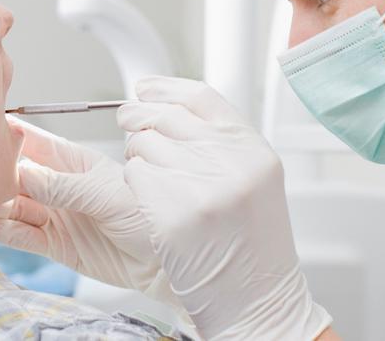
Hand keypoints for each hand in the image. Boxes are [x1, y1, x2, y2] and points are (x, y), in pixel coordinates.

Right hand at [0, 116, 170, 296]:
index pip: (37, 144)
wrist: (164, 261)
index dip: (11, 138)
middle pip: (19, 177)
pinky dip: (7, 232)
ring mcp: (57, 216)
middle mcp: (62, 187)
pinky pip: (25, 236)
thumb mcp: (106, 196)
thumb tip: (26, 174)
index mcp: (76, 163)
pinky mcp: (57, 245)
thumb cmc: (148, 216)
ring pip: (17, 207)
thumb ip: (64, 187)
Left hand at [120, 76, 331, 340]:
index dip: (165, 88)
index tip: (144, 87)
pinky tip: (150, 200)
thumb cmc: (251, 240)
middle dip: (138, 117)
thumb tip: (165, 103)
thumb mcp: (252, 177)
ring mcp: (200, 188)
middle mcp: (230, 163)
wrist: (256, 296)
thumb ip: (219, 140)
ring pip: (143, 144)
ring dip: (137, 156)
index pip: (200, 96)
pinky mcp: (172, 214)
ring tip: (154, 179)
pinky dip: (134, 183)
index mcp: (252, 148)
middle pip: (164, 116)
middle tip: (128, 122)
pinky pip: (133, 175)